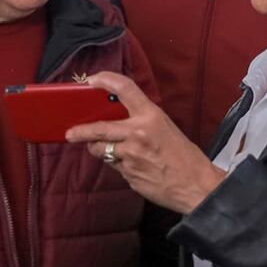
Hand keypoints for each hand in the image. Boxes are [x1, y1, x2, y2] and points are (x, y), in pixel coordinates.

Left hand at [65, 71, 226, 213]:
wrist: (196, 186)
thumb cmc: (184, 156)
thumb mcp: (165, 127)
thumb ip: (141, 120)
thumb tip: (115, 117)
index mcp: (151, 116)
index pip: (124, 88)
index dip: (105, 80)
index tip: (92, 81)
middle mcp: (138, 133)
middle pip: (99, 128)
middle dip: (81, 131)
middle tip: (70, 133)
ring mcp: (131, 155)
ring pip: (102, 150)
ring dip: (99, 149)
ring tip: (107, 150)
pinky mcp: (128, 174)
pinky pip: (114, 165)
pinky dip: (117, 163)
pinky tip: (132, 165)